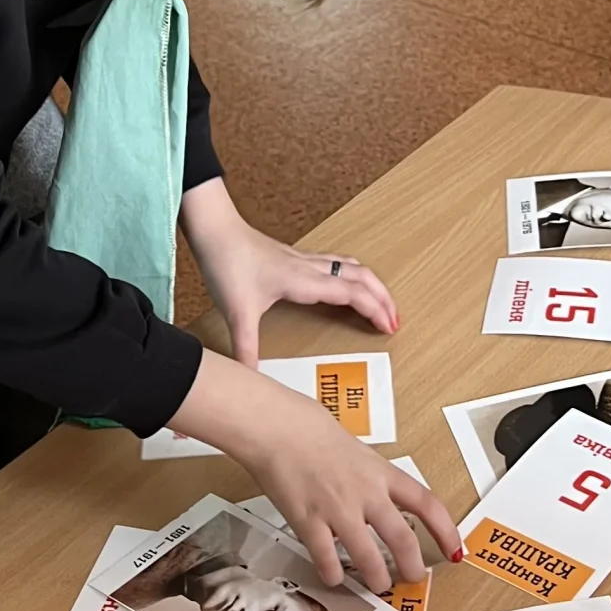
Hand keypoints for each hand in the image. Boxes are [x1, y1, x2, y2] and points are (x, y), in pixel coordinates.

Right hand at [169, 349, 459, 592]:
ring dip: (376, 578)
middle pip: (403, 540)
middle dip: (412, 567)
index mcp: (382, 473)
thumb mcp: (356, 451)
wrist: (276, 427)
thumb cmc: (309, 430)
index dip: (446, 531)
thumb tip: (377, 499)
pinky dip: (332, 573)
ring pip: (369, 557)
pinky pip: (326, 558)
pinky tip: (333, 577)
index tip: (455, 550)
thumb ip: (369, 478)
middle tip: (412, 579)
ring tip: (377, 586)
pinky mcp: (309, 521)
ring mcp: (338, 509)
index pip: (427, 504)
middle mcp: (367, 493)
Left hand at [180, 177, 397, 370]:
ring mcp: (304, 259)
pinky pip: (335, 263)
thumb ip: (246, 348)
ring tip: (382, 304)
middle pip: (362, 277)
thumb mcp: (237, 312)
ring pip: (351, 267)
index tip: (390, 328)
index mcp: (304, 281)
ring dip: (372, 284)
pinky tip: (348, 282)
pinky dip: (353, 274)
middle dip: (384, 298)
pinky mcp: (295, 257)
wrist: (215, 230)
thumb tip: (250, 379)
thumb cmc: (227, 263)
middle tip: (396, 321)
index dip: (375, 310)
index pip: (352, 293)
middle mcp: (310, 268)